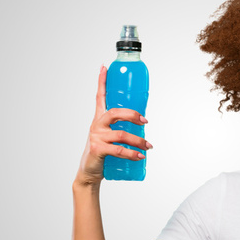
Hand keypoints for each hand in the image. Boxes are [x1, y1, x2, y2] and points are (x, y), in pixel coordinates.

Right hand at [75, 65, 151, 185]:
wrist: (90, 173)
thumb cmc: (102, 153)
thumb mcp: (110, 138)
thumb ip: (121, 129)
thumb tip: (144, 127)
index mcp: (99, 119)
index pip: (100, 96)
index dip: (102, 81)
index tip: (104, 67)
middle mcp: (96, 125)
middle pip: (115, 113)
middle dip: (132, 115)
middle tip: (146, 122)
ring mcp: (96, 137)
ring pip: (121, 134)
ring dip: (138, 141)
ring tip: (149, 147)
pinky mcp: (97, 149)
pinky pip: (118, 149)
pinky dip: (131, 153)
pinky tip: (140, 156)